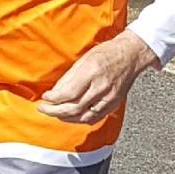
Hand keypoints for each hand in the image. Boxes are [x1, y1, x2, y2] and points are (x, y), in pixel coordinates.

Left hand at [38, 30, 158, 123]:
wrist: (131, 56)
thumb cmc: (107, 53)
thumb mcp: (84, 59)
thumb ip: (69, 77)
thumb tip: (54, 92)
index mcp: (92, 72)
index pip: (69, 93)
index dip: (54, 99)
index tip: (44, 98)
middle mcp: (101, 87)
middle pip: (74, 108)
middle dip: (55, 111)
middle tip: (43, 109)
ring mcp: (109, 98)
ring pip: (83, 116)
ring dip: (66, 118)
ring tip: (55, 114)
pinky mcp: (114, 104)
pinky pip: (94, 118)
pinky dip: (80, 120)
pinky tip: (71, 117)